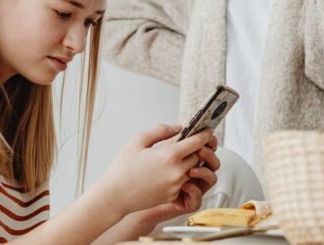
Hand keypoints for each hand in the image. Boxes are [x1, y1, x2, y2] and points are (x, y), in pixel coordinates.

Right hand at [97, 124, 214, 215]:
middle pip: (199, 156)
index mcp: (170, 155)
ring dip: (190, 161)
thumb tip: (178, 127)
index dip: (205, 134)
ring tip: (178, 155)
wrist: (115, 195)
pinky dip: (182, 174)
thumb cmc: (124, 167)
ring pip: (193, 169)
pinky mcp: (173, 195)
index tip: (207, 130)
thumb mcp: (139, 140)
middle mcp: (177, 171)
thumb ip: (161, 131)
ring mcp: (176, 185)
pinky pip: (185, 182)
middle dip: (197, 148)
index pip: (198, 142)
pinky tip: (169, 170)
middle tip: (192, 141)